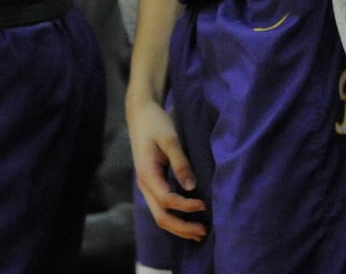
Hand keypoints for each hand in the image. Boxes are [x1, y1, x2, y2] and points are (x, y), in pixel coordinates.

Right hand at [128, 97, 207, 240]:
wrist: (141, 113)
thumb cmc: (155, 122)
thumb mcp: (169, 138)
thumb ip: (180, 162)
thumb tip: (191, 187)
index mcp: (147, 173)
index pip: (167, 200)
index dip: (186, 206)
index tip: (205, 205)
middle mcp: (144, 184)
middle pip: (161, 216)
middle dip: (182, 227)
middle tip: (204, 232)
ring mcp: (147, 185)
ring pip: (160, 215)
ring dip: (179, 226)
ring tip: (199, 233)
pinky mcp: (152, 182)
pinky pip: (162, 206)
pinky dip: (176, 216)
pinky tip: (189, 219)